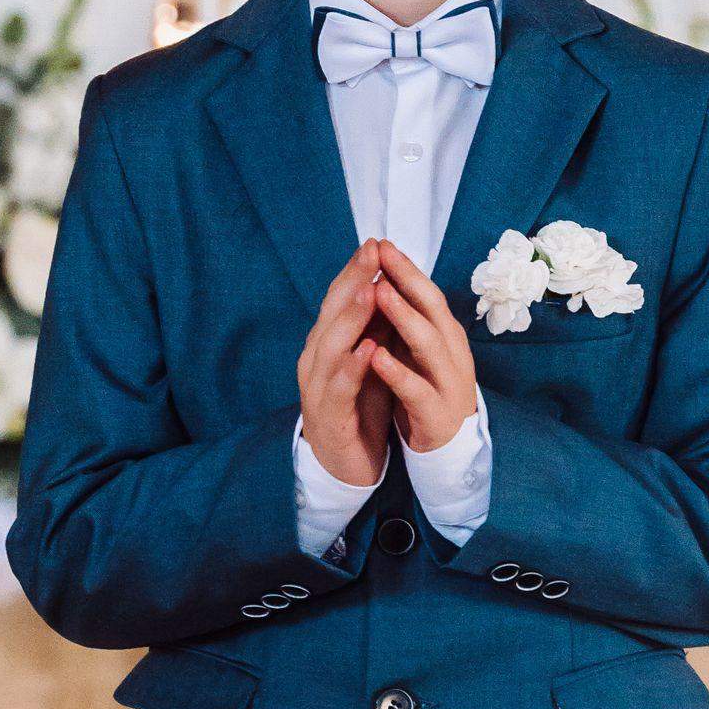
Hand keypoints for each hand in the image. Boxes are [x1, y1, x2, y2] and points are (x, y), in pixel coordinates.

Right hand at [298, 238, 395, 486]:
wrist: (345, 466)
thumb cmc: (359, 407)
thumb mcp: (371, 360)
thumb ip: (376, 327)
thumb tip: (392, 284)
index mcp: (326, 344)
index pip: (339, 299)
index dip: (356, 271)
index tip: (376, 242)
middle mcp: (316, 360)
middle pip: (331, 314)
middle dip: (353, 282)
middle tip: (372, 253)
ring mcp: (318, 388)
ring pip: (331, 347)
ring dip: (351, 319)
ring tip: (372, 294)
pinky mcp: (328, 416)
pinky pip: (339, 388)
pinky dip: (352, 367)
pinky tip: (367, 350)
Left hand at [363, 238, 479, 453]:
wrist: (448, 451)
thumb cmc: (428, 391)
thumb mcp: (420, 353)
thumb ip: (408, 321)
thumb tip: (384, 277)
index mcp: (447, 337)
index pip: (429, 294)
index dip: (407, 269)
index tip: (382, 243)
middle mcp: (453, 354)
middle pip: (433, 310)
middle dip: (407, 281)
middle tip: (382, 255)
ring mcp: (448, 384)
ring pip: (429, 345)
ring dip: (403, 317)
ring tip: (379, 293)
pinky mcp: (436, 415)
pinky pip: (416, 390)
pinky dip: (398, 372)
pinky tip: (378, 356)